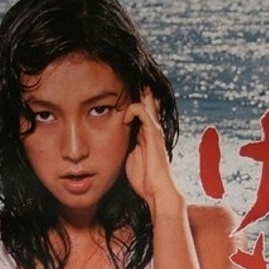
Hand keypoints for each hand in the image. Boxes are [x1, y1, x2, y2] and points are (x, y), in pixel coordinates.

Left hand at [124, 88, 182, 215]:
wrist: (157, 191)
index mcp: (146, 135)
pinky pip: (142, 112)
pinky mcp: (153, 134)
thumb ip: (125, 150)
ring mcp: (154, 130)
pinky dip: (132, 110)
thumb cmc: (144, 181)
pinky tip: (123, 117)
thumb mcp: (129, 161)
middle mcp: (152, 130)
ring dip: (134, 96)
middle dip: (137, 91)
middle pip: (147, 102)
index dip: (132, 103)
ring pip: (146, 102)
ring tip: (122, 91)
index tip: (118, 95)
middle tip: (125, 78)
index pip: (141, 111)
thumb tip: (111, 146)